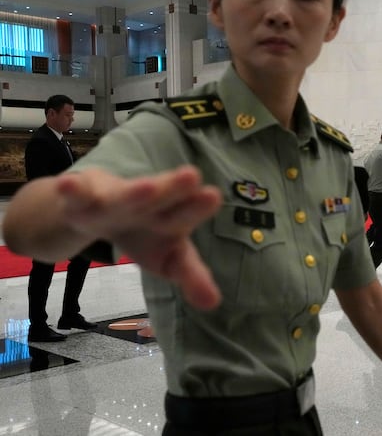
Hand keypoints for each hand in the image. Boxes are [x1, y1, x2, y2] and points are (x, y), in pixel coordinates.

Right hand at [56, 165, 222, 308]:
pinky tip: (68, 185)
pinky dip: (72, 190)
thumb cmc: (145, 234)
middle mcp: (147, 204)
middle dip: (174, 188)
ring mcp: (112, 200)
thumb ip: (192, 276)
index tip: (213, 195)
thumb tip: (214, 303)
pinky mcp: (81, 199)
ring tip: (147, 188)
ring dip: (133, 192)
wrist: (99, 207)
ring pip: (122, 196)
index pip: (186, 216)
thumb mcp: (168, 259)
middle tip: (192, 176)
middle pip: (161, 197)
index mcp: (172, 218)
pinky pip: (75, 195)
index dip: (197, 208)